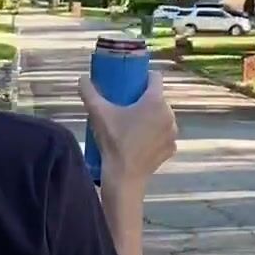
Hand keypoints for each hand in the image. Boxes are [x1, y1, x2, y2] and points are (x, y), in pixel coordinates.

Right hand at [79, 71, 177, 188]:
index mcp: (156, 101)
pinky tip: (143, 141)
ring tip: (135, 125)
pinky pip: (164, 135)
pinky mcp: (171, 149)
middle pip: (158, 99)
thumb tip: (82, 78)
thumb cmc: (113, 142)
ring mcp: (172, 133)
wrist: (123, 177)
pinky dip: (156, 136)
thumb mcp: (98, 114)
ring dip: (152, 118)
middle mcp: (169, 114)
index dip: (143, 77)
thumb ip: (89, 92)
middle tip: (128, 107)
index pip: (155, 77)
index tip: (131, 84)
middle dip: (145, 100)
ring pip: (162, 117)